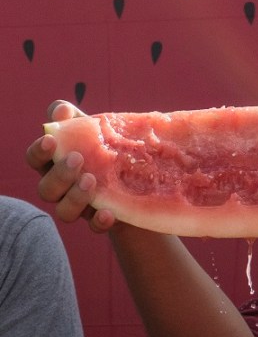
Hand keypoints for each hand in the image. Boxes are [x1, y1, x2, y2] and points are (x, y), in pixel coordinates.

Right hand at [25, 101, 114, 232]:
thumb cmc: (107, 145)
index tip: (50, 140)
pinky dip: (99, 221)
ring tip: (91, 181)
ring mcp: (81, 205)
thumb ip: (74, 119)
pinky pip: (94, 226)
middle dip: (59, 174)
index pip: (35, 159)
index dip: (39, 151)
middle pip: (46, 189)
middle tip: (77, 159)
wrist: (143, 172)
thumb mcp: (94, 128)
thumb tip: (59, 110)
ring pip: (64, 211)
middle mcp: (62, 187)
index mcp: (55, 162)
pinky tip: (108, 213)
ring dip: (74, 197)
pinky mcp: (101, 218)